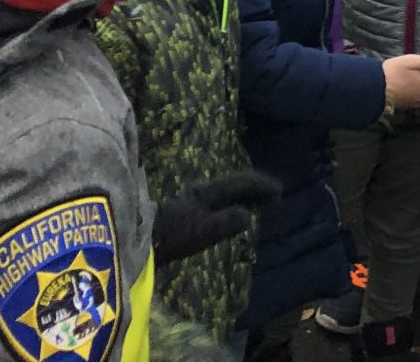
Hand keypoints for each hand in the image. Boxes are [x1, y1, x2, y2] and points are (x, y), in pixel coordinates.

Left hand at [152, 171, 280, 264]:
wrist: (139, 237)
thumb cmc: (172, 234)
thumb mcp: (202, 231)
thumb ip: (227, 222)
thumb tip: (248, 215)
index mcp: (209, 191)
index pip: (242, 182)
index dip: (262, 186)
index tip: (280, 192)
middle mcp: (203, 190)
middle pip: (236, 185)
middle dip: (256, 190)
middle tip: (275, 199)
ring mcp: (193, 199)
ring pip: (227, 193)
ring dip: (245, 197)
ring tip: (259, 206)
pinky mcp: (186, 211)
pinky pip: (219, 202)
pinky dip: (233, 204)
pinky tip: (232, 215)